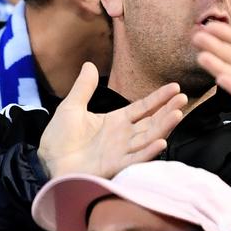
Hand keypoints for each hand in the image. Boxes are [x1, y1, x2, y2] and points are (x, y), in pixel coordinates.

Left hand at [38, 63, 186, 179]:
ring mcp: (121, 152)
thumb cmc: (59, 139)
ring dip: (163, 127)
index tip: (175, 87)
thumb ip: (83, 88)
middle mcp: (123, 137)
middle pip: (151, 122)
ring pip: (148, 138)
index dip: (159, 98)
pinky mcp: (114, 167)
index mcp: (116, 121)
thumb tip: (89, 64)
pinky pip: (135, 159)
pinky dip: (148, 152)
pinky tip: (161, 142)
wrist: (47, 162)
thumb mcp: (71, 107)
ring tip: (177, 114)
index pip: (143, 108)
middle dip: (168, 111)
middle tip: (183, 98)